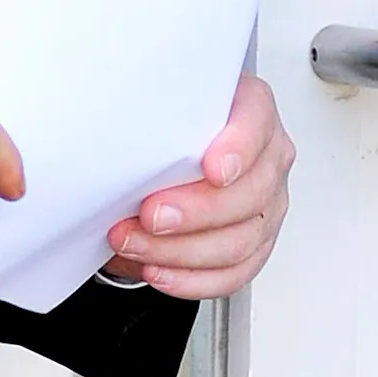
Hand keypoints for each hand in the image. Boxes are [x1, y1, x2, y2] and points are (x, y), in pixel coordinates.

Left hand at [104, 73, 293, 297]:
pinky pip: (233, 273)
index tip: (210, 168)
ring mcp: (265, 202)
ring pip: (239, 240)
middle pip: (250, 193)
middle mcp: (265, 156)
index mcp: (250, 107)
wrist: (167, 144)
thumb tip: (112, 122)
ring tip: (136, 245)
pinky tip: (160, 271)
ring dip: (181, 251)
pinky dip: (191, 278)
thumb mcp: (159, 99)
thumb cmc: (168, 118)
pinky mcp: (255, 242)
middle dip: (195, 212)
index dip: (238, 147)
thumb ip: (152, 107)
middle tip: (150, 215)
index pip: (255, 120)